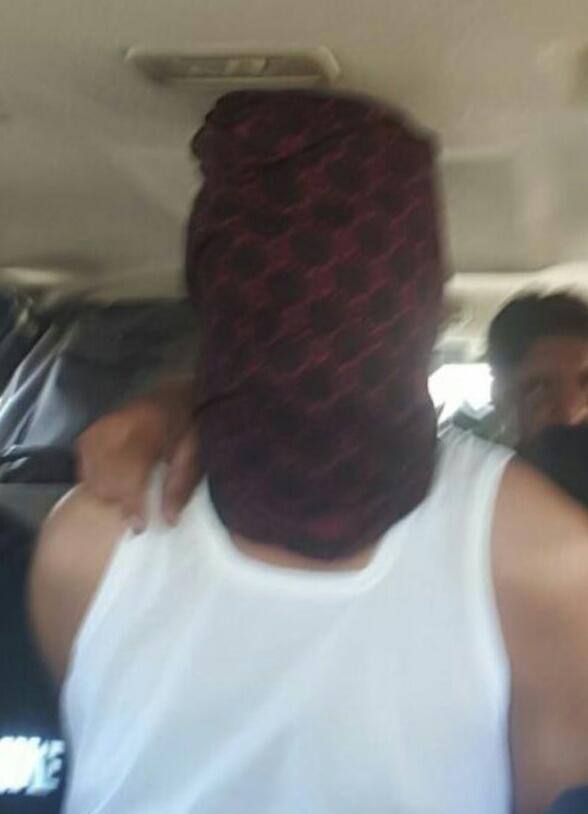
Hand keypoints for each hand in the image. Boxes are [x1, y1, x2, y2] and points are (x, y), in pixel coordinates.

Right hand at [76, 397, 199, 529]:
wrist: (172, 394)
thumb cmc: (187, 423)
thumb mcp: (194, 452)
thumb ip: (180, 485)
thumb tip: (169, 519)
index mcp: (146, 431)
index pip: (130, 476)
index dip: (132, 506)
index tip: (139, 525)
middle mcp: (115, 430)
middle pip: (105, 481)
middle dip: (120, 501)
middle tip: (138, 507)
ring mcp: (98, 430)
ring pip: (90, 477)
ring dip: (108, 492)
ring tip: (128, 493)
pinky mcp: (89, 433)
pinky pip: (83, 468)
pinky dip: (96, 479)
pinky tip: (113, 480)